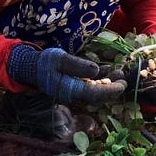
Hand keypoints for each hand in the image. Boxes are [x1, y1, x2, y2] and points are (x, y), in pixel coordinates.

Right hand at [7, 45, 125, 104]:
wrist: (31, 67)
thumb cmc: (44, 63)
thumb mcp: (60, 60)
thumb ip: (77, 66)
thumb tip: (96, 70)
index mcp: (71, 91)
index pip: (96, 95)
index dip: (111, 91)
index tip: (123, 84)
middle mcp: (75, 95)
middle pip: (98, 95)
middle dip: (113, 87)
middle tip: (125, 78)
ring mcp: (75, 91)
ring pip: (96, 89)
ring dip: (109, 82)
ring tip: (119, 71)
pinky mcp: (74, 85)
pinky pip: (90, 84)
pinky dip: (100, 77)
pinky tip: (108, 69)